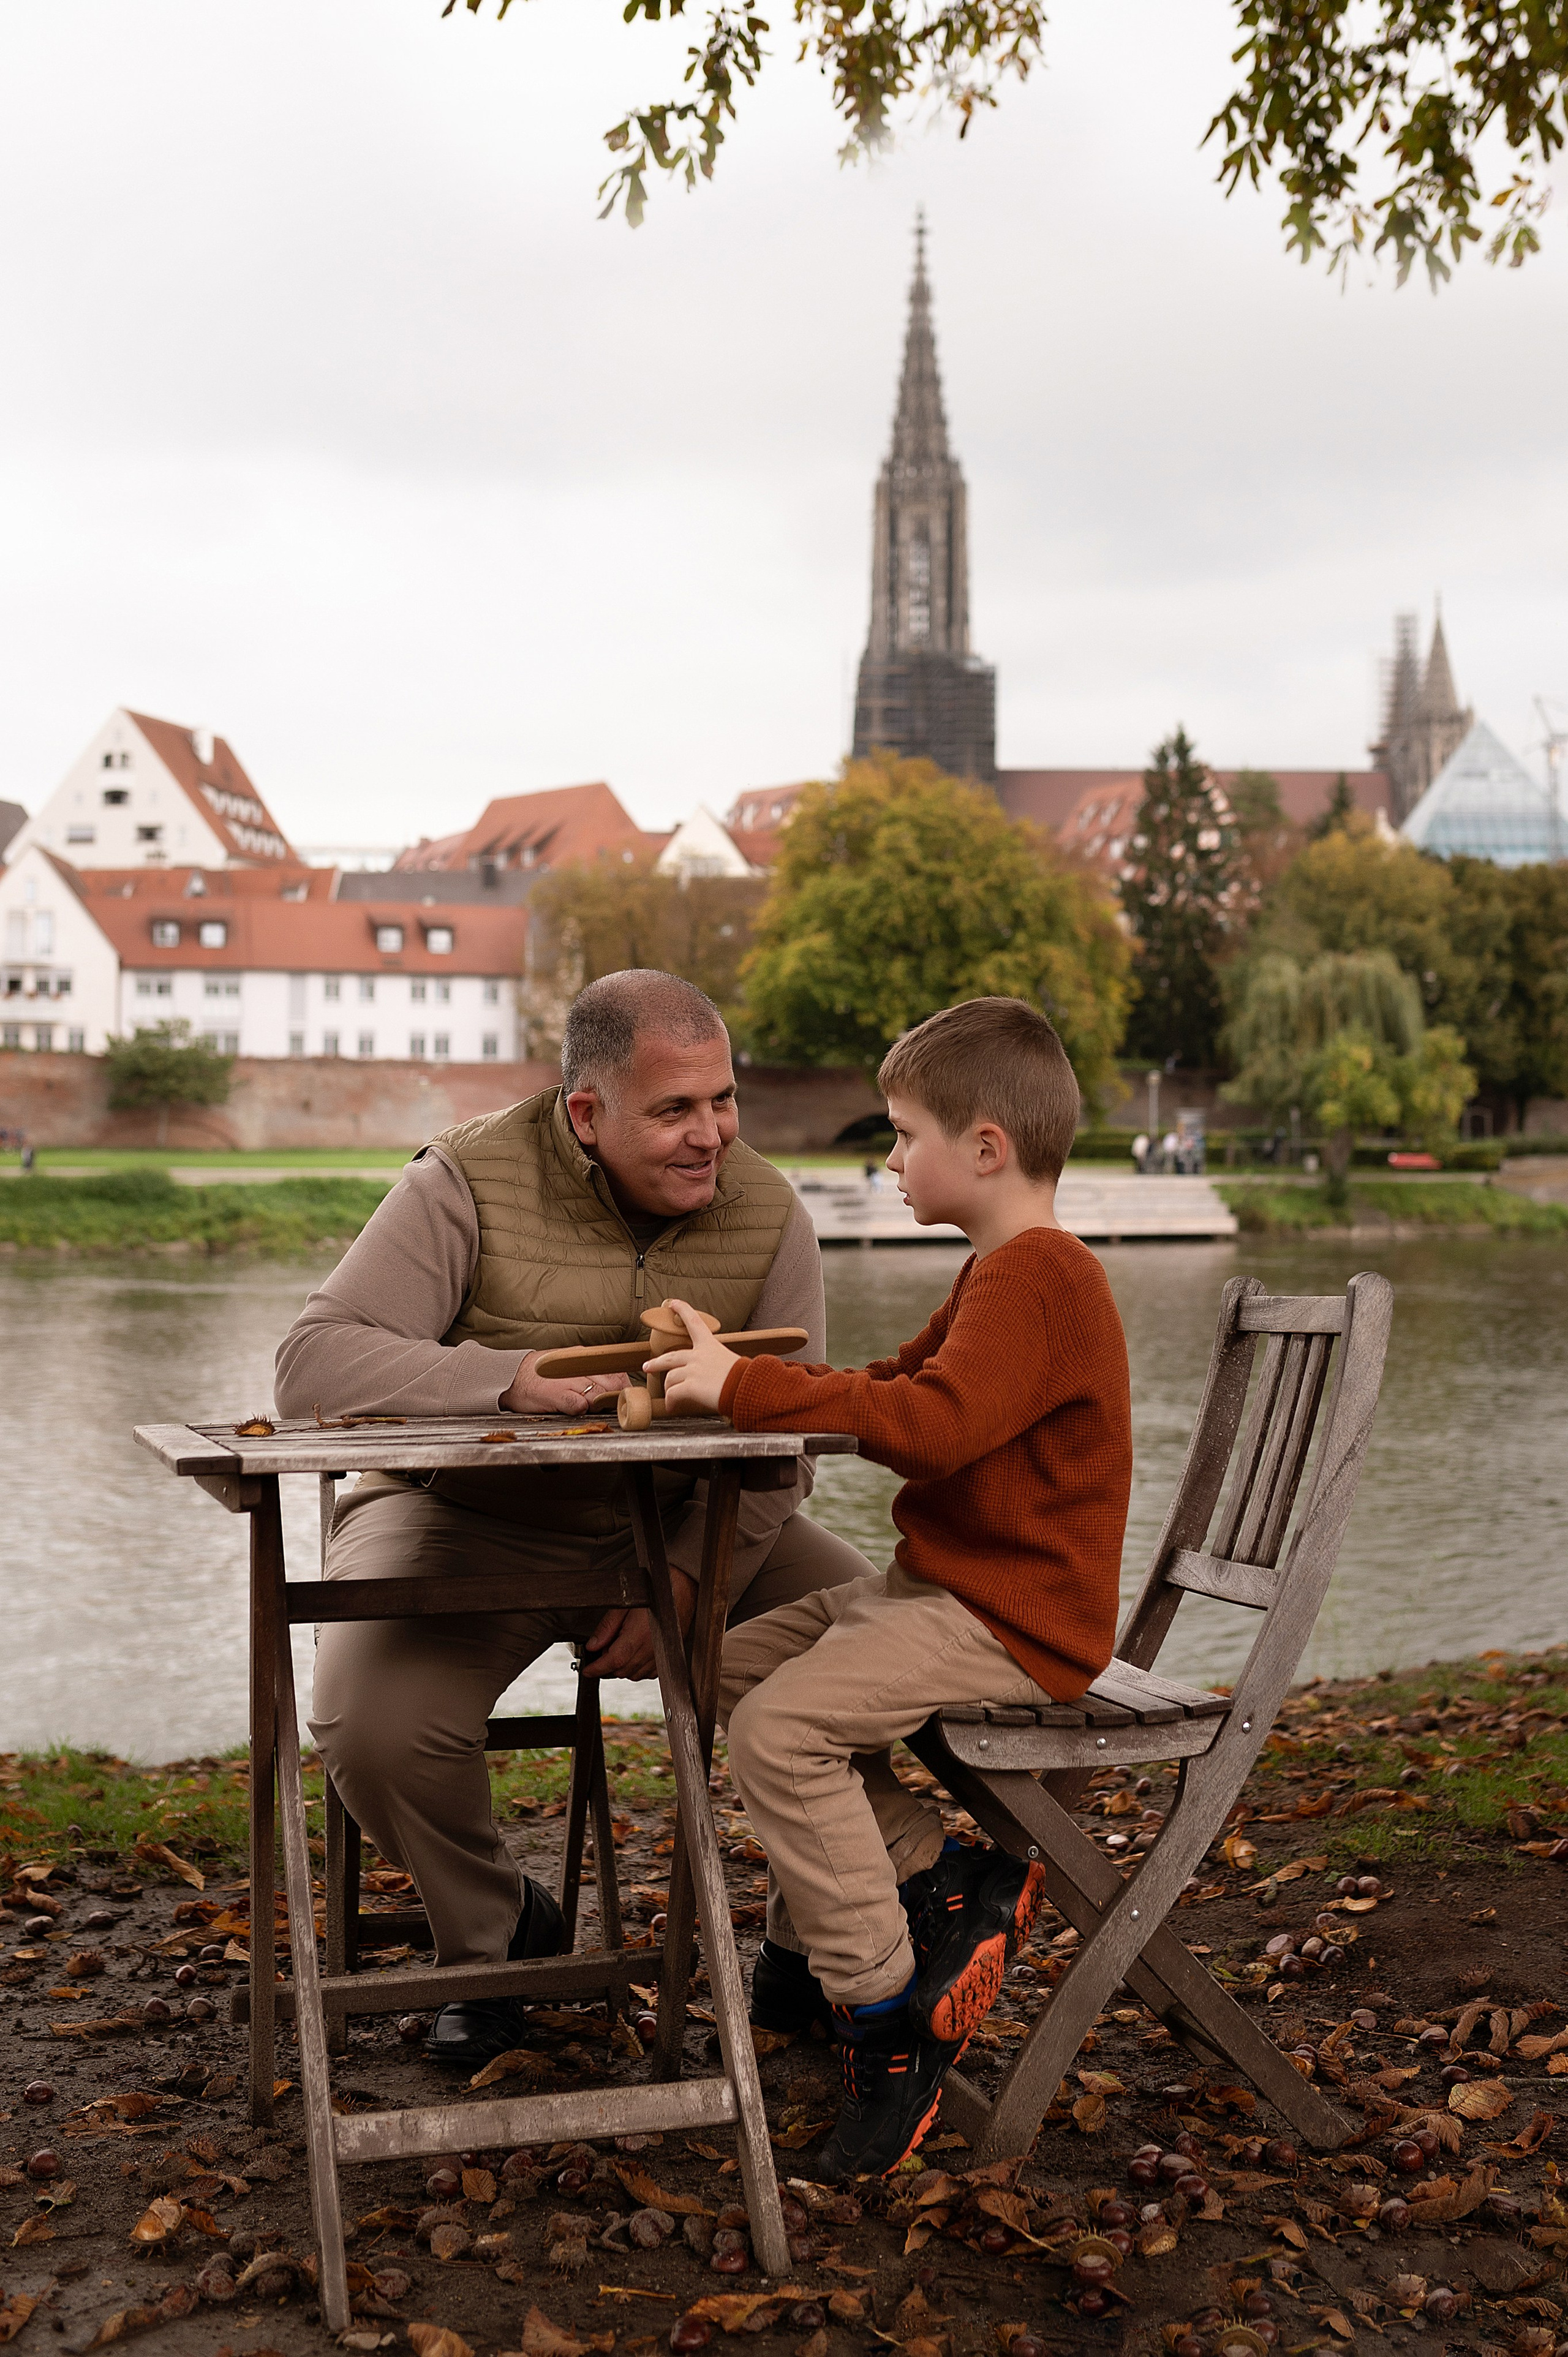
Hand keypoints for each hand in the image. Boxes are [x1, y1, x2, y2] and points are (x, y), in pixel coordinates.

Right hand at [500, 1351, 628, 1417]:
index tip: (625, 1395)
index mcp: (583, 1356)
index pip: (616, 1371)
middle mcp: (579, 1365)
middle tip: (611, 1405)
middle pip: (612, 1384)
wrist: (511, 1375)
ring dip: (598, 1404)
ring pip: (598, 1395)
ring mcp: (568, 1380)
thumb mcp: (569, 1364)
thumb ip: (590, 1371)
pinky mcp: (557, 1395)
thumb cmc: (542, 1373)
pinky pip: (579, 1405)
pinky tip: (573, 1408)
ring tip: (589, 1406)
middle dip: (615, 1397)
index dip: (623, 1386)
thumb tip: (615, 1384)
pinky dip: (581, 1409)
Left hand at [579, 1571, 697, 1680]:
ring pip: (634, 1675)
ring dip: (623, 1667)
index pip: (613, 1661)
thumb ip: (606, 1627)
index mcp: (638, 1635)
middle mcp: (651, 1649)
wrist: (679, 1591)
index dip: (597, 1669)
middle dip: (608, 1665)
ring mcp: (660, 1656)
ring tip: (621, 1647)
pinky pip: (647, 1674)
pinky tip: (635, 1653)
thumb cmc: (654, 1593)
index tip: (588, 1670)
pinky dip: (637, 1669)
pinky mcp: (666, 1659)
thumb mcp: (624, 1605)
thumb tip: (593, 1645)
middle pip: (621, 1671)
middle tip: (605, 1648)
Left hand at [644, 1299, 742, 1416]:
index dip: (682, 1311)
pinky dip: (670, 1402)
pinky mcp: (690, 1386)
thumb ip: (717, 1364)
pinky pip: (672, 1394)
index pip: (694, 1322)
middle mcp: (698, 1355)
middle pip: (670, 1357)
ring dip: (668, 1389)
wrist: (748, 1389)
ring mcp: (693, 1370)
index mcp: (710, 1345)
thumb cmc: (745, 1378)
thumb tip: (715, 1375)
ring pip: (670, 1378)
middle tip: (648, 1366)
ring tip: (670, 1398)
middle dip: (656, 1363)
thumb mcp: (731, 1363)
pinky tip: (672, 1407)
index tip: (674, 1303)